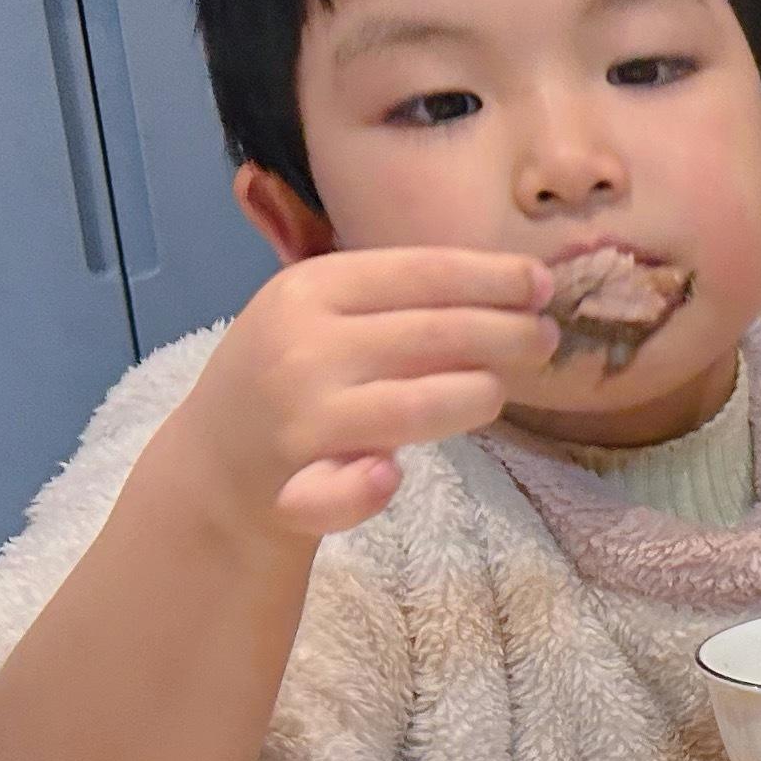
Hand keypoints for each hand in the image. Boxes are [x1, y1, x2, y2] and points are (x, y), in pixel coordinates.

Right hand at [151, 248, 555, 540]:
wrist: (214, 464)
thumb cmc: (293, 376)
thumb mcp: (323, 314)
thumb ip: (400, 299)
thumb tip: (519, 285)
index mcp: (311, 288)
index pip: (422, 272)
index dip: (492, 277)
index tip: (543, 284)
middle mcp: (305, 346)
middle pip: (436, 335)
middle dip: (506, 335)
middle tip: (547, 339)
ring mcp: (302, 418)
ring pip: (417, 405)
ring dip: (477, 396)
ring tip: (499, 392)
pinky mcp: (295, 487)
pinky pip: (348, 488)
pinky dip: (371, 486)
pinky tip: (390, 475)